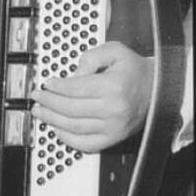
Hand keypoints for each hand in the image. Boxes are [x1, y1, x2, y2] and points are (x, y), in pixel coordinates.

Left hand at [33, 40, 154, 152]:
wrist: (159, 90)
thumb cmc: (135, 71)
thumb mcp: (115, 51)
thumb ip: (91, 57)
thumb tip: (72, 75)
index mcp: (113, 87)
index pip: (74, 89)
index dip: (55, 87)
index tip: (46, 84)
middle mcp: (113, 110)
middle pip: (69, 109)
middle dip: (47, 102)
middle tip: (36, 97)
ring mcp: (113, 127)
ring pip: (73, 127)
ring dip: (51, 120)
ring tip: (39, 112)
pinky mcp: (114, 138)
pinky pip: (85, 144)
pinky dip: (67, 138)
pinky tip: (56, 129)